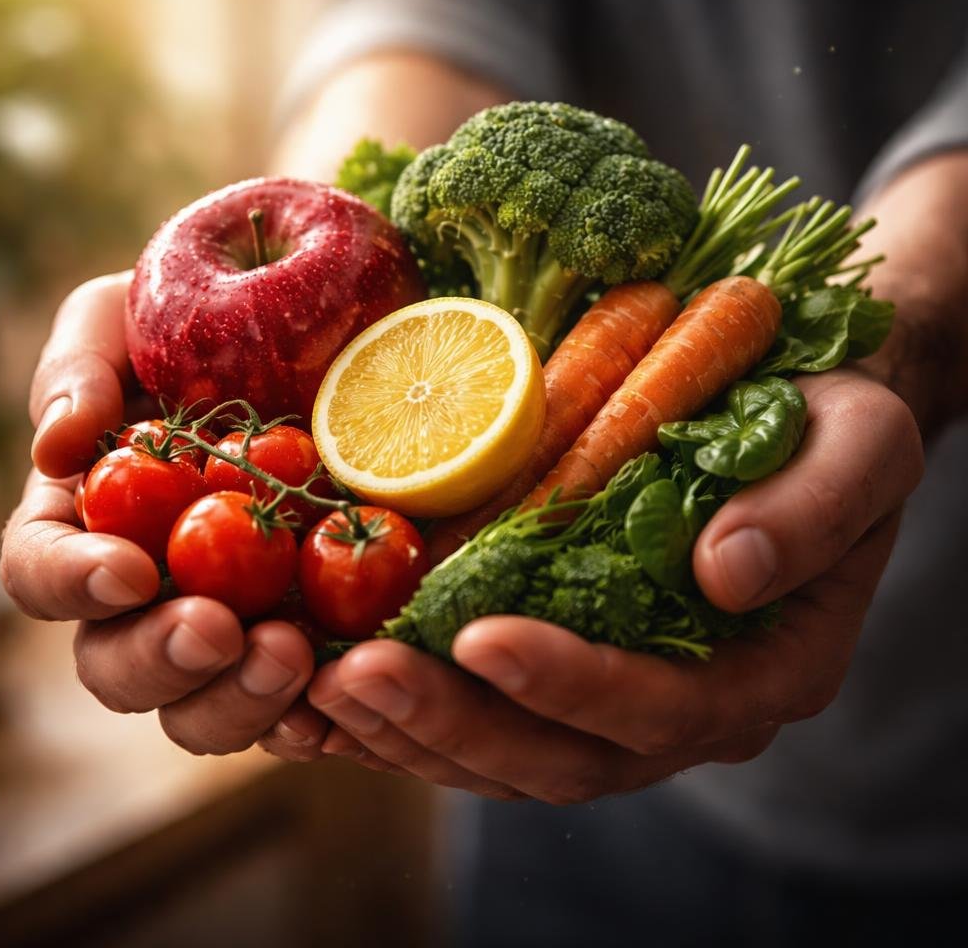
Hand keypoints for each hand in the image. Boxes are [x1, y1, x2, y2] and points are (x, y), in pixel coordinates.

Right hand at [1, 273, 316, 755]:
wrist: (321, 328)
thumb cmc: (206, 318)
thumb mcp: (134, 314)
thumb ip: (81, 367)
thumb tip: (54, 446)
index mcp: (90, 519)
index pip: (45, 570)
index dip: (73, 581)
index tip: (130, 568)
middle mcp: (151, 588)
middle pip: (118, 664)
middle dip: (161, 659)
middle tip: (220, 630)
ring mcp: (232, 619)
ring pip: (203, 707)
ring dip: (237, 700)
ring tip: (292, 657)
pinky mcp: (309, 635)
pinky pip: (296, 705)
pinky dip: (309, 717)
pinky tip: (338, 698)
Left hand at [289, 369, 922, 800]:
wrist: (799, 422)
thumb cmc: (834, 426)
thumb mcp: (861, 445)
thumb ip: (813, 510)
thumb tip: (730, 571)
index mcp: (763, 671)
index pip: (663, 706)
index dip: (573, 684)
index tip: (482, 637)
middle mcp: (685, 707)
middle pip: (564, 757)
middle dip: (457, 724)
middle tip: (358, 675)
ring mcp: (615, 697)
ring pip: (505, 755)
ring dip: (409, 730)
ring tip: (320, 688)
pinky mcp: (561, 669)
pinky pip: (477, 717)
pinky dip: (401, 716)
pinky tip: (326, 691)